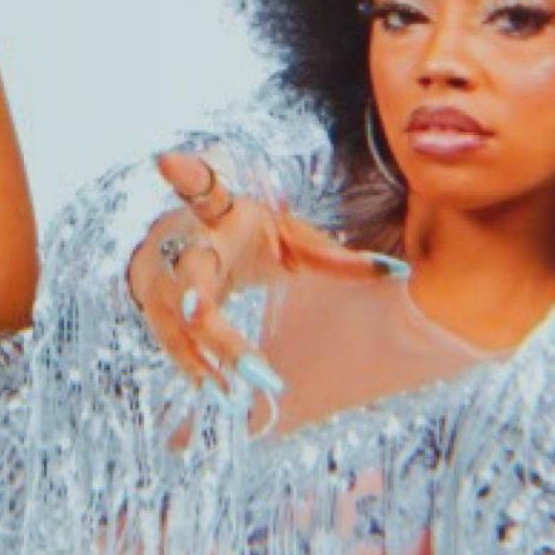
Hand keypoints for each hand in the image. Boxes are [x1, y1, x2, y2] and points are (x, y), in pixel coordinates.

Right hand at [123, 150, 398, 408]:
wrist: (182, 248)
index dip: (187, 176)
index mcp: (221, 216)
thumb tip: (400, 273)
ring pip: (177, 317)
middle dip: (195, 300)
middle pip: (189, 273)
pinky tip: (220, 393)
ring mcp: (162, 278)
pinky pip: (172, 343)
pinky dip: (195, 368)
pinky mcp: (154, 309)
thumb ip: (339, 258)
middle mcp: (186, 244)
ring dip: (203, 352)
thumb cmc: (248, 239)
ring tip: (232, 390)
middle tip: (201, 316)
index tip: (166, 160)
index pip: (205, 192)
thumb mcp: (292, 239)